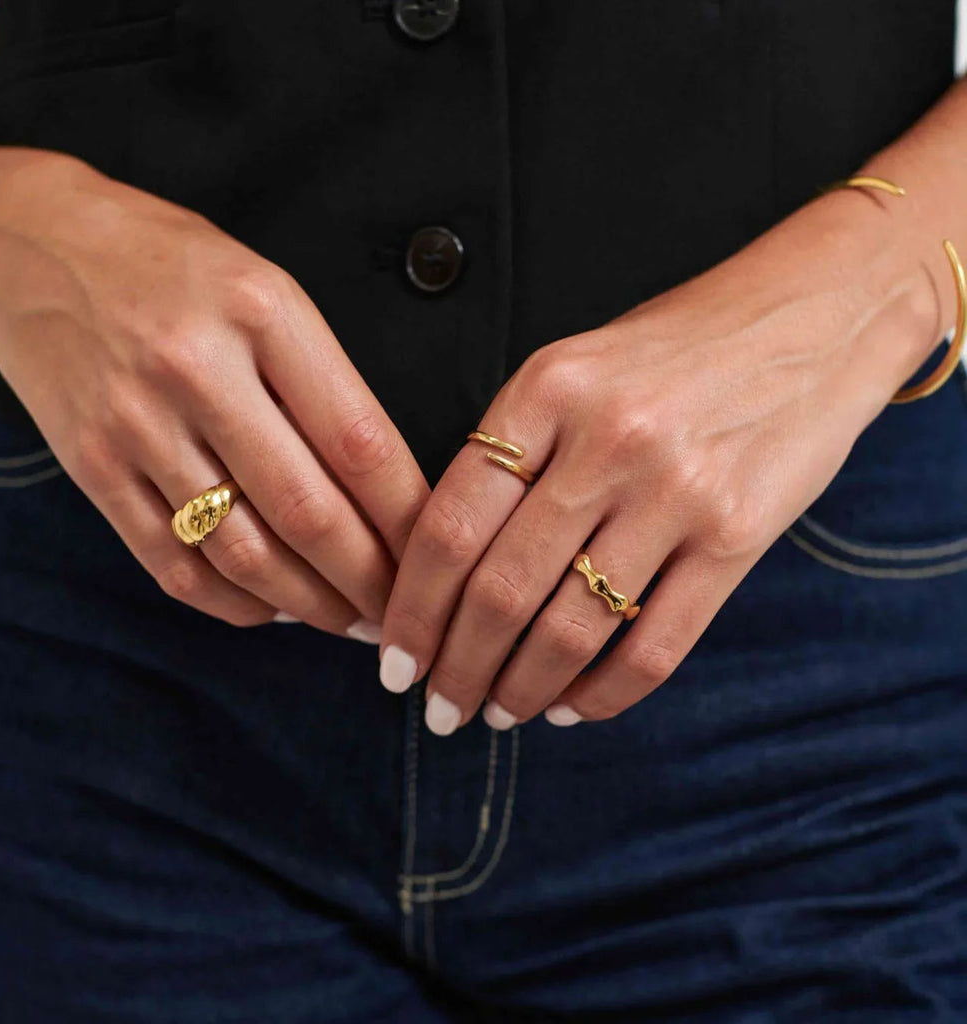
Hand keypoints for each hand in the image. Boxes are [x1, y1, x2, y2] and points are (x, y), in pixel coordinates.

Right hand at [0, 142, 428, 634]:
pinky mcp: (91, 467)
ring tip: (349, 622)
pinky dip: (233, 603)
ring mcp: (137, 424)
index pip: (360, 441)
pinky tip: (274, 608)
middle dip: (369, 581)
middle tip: (403, 613)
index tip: (437, 554)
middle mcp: (198, 370)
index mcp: (262, 314)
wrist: (35, 245)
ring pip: (243, 552)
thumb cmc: (172, 265)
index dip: (408, 516)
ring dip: (309, 604)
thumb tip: (382, 491)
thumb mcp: (266, 291)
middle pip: (307, 511)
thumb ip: (322, 382)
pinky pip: (173, 563)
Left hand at [377, 188, 941, 731]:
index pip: (449, 525)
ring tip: (499, 714)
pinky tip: (573, 707)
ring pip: (571, 630)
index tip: (394, 659)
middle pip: (500, 590)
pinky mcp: (738, 536)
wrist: (811, 320)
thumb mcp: (573, 369)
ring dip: (521, 690)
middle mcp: (607, 440)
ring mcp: (677, 490)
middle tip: (439, 709)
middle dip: (456, 669)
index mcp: (546, 390)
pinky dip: (604, 695)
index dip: (411, 609)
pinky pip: (656, 646)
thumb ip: (511, 453)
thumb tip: (447, 569)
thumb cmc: (673, 352)